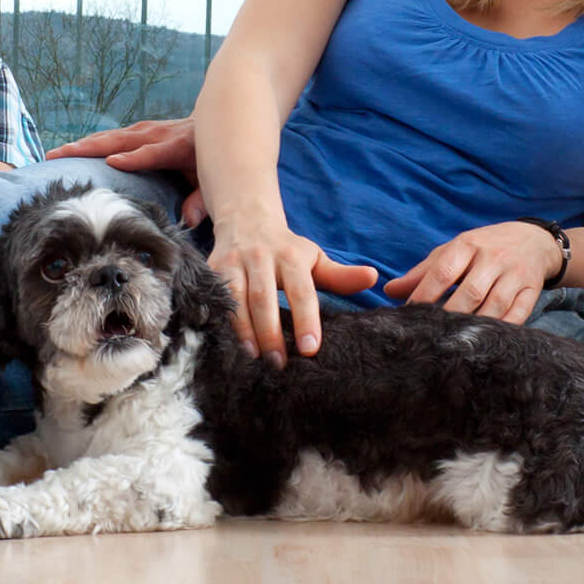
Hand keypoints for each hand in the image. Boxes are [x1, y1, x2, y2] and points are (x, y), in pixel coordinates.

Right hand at [45, 118, 206, 225]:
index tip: (113, 162)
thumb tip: (189, 219)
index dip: (135, 157)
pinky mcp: (139, 131)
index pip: (154, 153)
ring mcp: (146, 130)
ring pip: (109, 137)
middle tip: (61, 156)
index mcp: (178, 146)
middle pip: (120, 140)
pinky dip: (90, 142)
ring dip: (82, 144)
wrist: (214, 124)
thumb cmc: (210, 158)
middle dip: (90, 147)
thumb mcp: (212, 180)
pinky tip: (71, 150)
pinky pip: (111, 137)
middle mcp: (158, 134)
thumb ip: (201, 199)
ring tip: (56, 154)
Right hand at [209, 220, 378, 366]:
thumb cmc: (286, 249)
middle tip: (279, 364)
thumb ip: (340, 275)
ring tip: (254, 359)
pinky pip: (214, 299)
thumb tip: (374, 277)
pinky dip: (220, 323)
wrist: (245, 219)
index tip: (310, 348)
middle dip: (271, 333)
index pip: (301, 290)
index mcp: (291, 255)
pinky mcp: (210, 269)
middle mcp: (260, 257)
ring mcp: (232, 263)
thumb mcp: (315, 258)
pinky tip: (227, 345)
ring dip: (243, 331)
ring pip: (235, 299)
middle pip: (264, 298)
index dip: (306, 320)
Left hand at [382, 221, 561, 322]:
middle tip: (432, 336)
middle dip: (450, 316)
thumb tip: (388, 291)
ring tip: (456, 343)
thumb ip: (422, 272)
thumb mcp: (452, 252)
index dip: (424, 295)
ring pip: (495, 306)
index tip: (410, 316)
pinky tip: (487, 340)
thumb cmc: (482, 249)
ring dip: (476, 325)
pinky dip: (503, 328)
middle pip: (470, 293)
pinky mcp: (532, 290)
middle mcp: (493, 258)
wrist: (532, 241)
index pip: (442, 272)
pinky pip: (519, 314)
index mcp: (467, 245)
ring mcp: (515, 274)